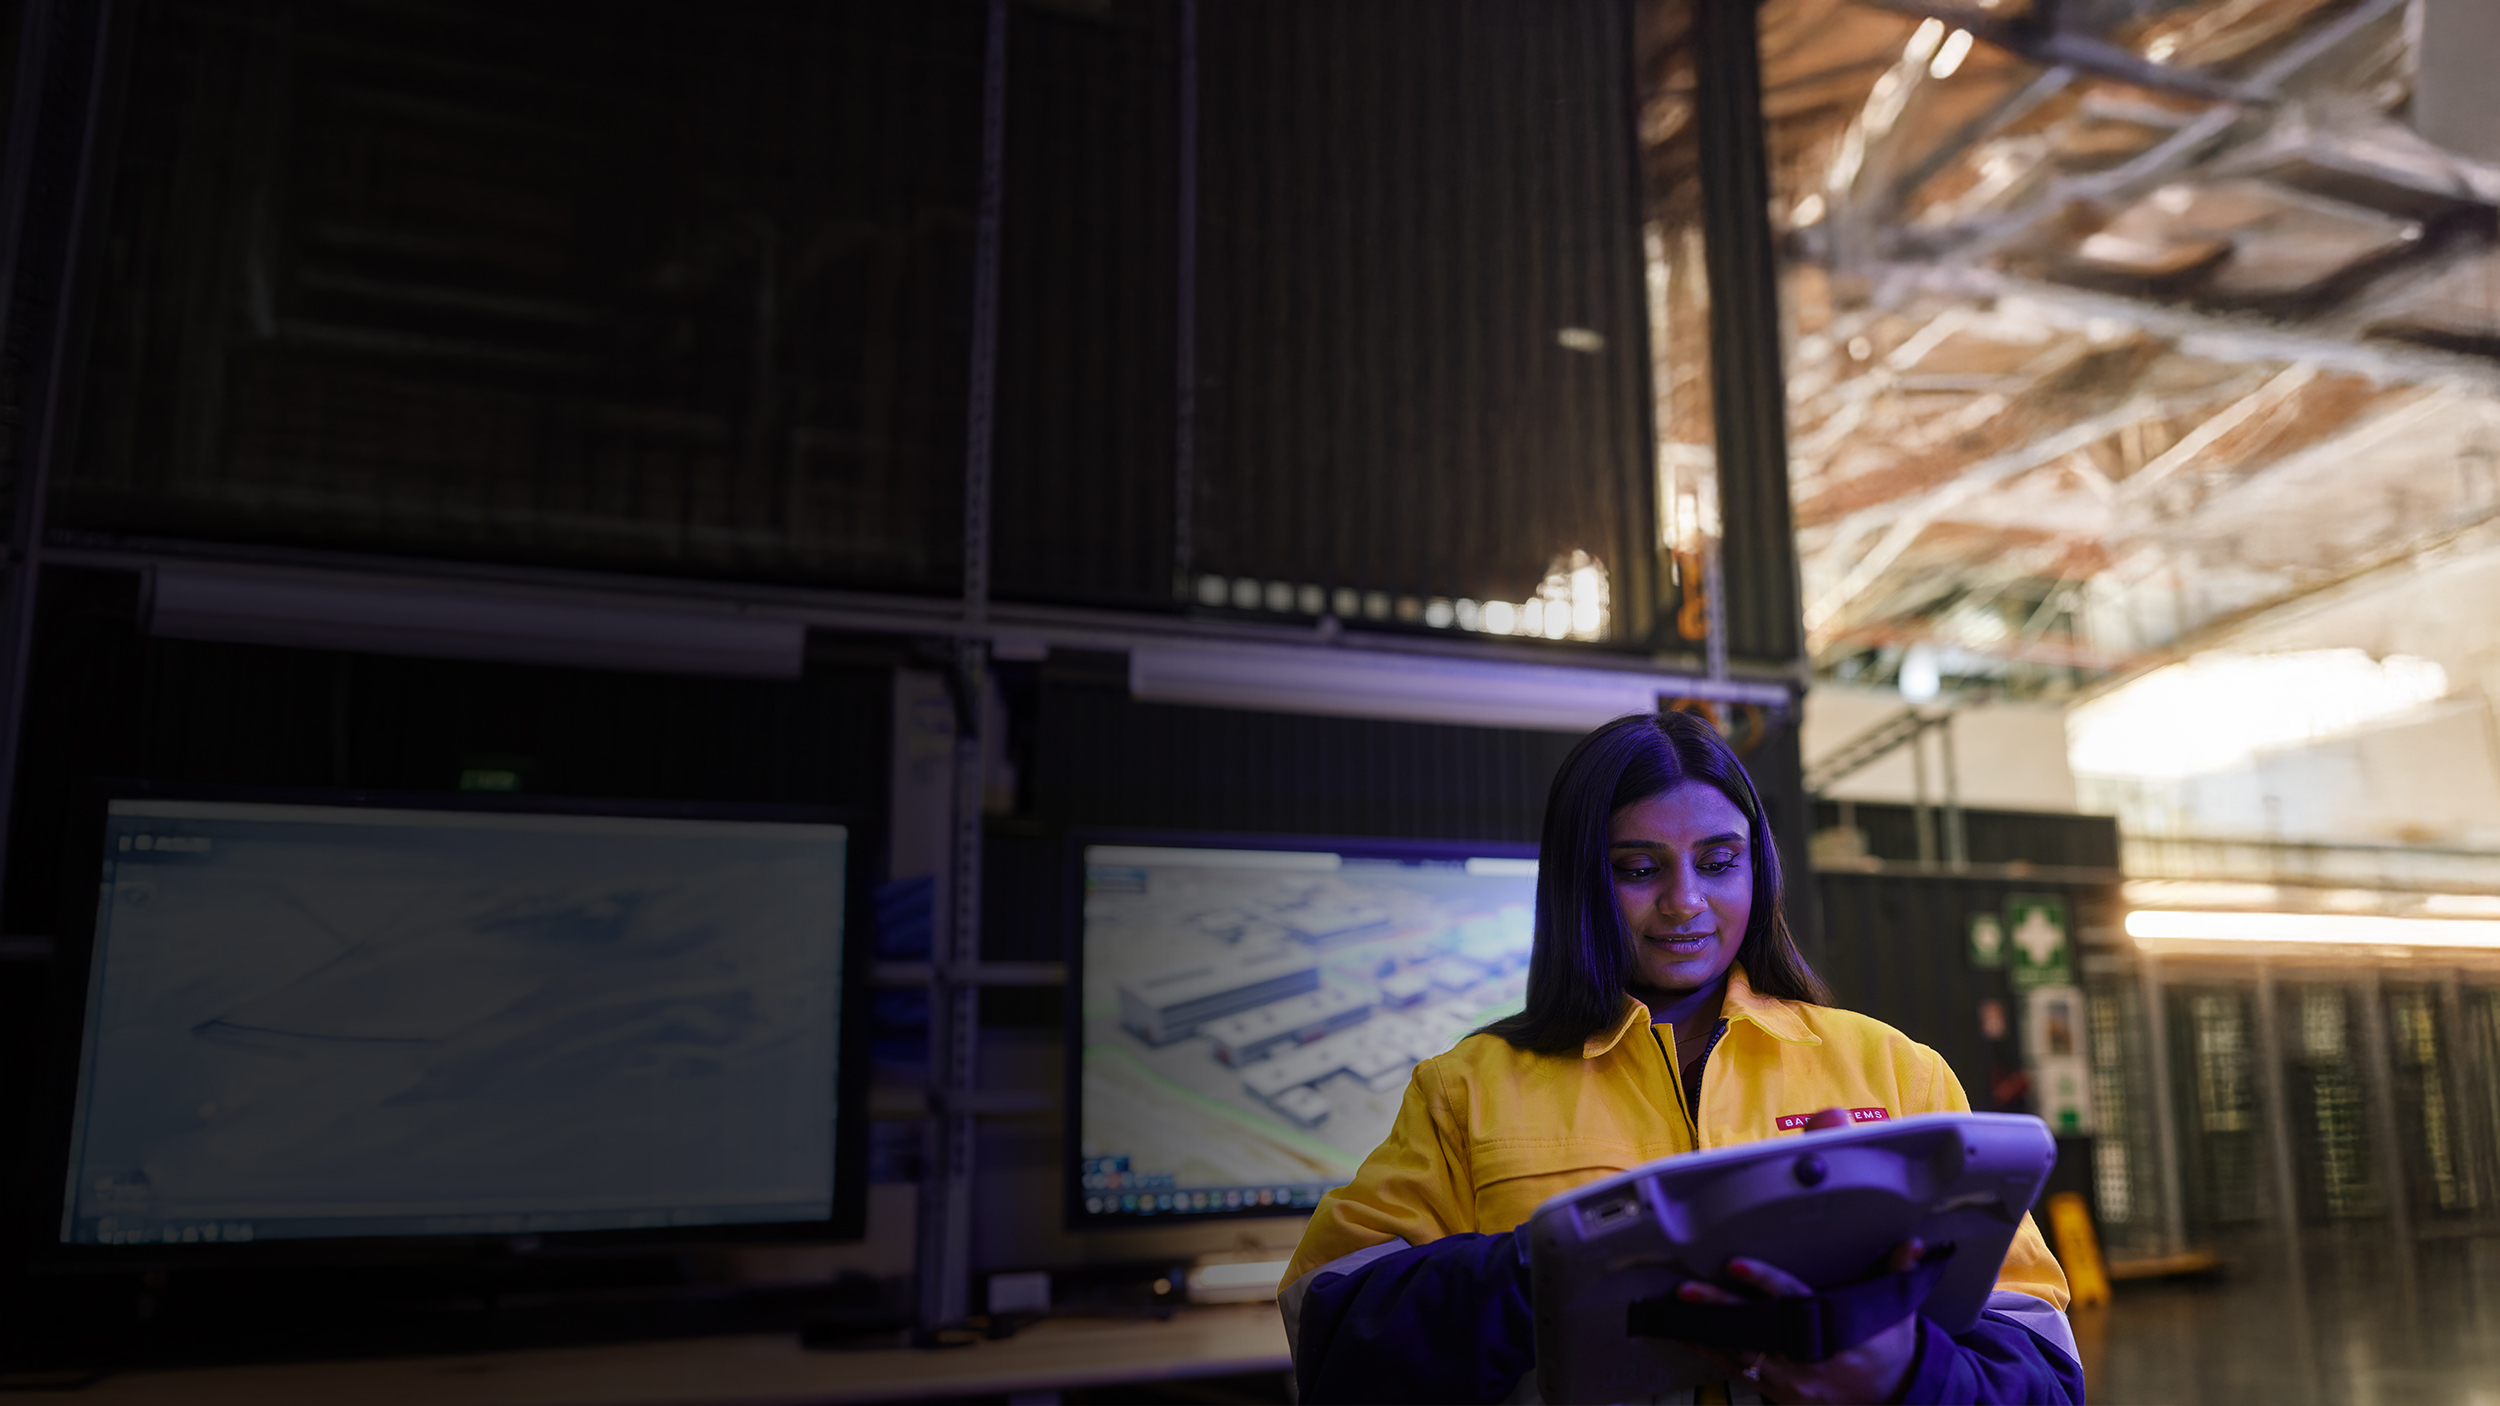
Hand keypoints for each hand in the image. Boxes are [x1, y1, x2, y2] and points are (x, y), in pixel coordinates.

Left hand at [1674, 1239, 1926, 1404]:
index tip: (1735, 1265)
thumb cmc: (1888, 1349)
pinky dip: (1711, 1353)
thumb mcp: (1897, 1314)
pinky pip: (1737, 1371)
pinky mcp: (1777, 1392)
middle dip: (1719, 1308)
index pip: (1793, 1302)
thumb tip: (1912, 1245)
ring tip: (1675, 1311)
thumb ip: (1897, 1275)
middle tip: (1688, 1289)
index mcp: (1833, 1334)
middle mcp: (1806, 1360)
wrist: (1892, 1397)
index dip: (1763, 1282)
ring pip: (1739, 1353)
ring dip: (1706, 1331)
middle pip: (1755, 1329)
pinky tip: (1688, 1336)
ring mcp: (1789, 1381)